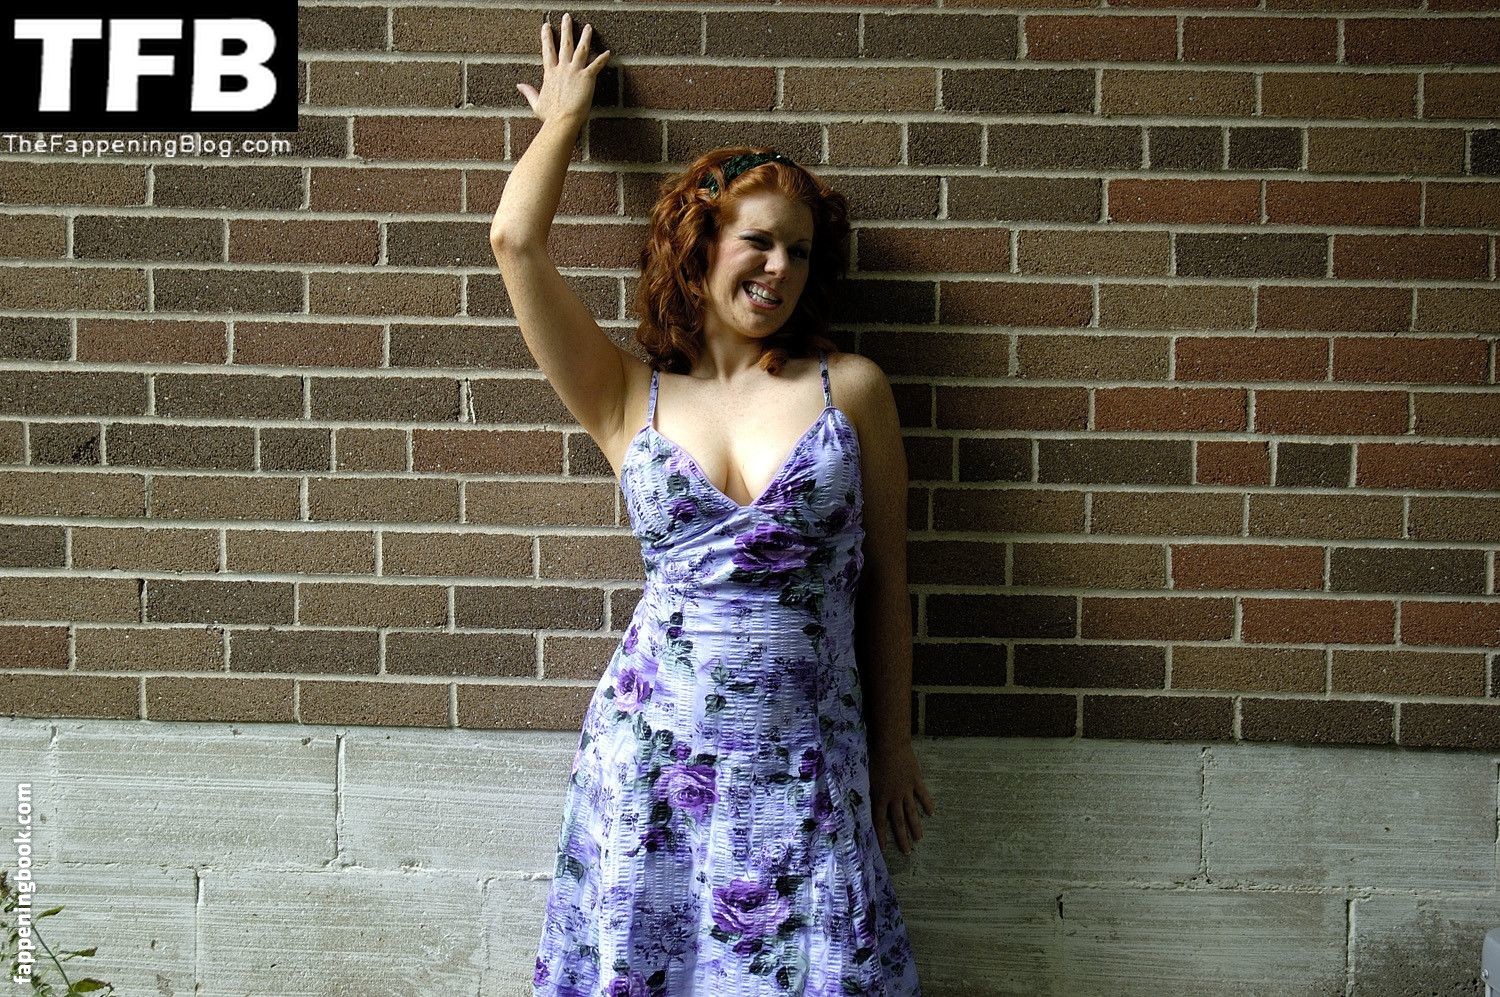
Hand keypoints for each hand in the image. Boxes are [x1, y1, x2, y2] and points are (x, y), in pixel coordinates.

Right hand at [516, 12, 611, 125]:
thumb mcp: (536, 103)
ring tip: (588, 26)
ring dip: (585, 37)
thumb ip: (528, 92)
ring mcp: (574, 72)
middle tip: (567, 17)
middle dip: (566, 29)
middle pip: (564, 44)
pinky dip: (603, 58)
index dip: (546, 37)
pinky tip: (608, 52)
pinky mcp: (586, 77)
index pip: (547, 51)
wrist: (562, 121)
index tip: (546, 26)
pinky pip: (596, 65)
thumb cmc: (550, 116)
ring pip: (581, 49)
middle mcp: (562, 69)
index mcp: (550, 74)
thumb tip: (519, 85)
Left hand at [868, 738, 935, 855]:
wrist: (890, 744)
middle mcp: (894, 797)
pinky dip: (927, 803)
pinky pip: (923, 795)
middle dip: (903, 838)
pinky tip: (931, 813)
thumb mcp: (865, 777)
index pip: (879, 821)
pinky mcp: (916, 780)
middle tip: (908, 852)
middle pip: (898, 821)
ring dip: (916, 826)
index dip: (880, 836)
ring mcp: (907, 790)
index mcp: (880, 797)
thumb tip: (857, 803)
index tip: (882, 850)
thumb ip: (865, 791)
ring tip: (919, 838)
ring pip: (912, 812)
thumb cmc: (873, 757)